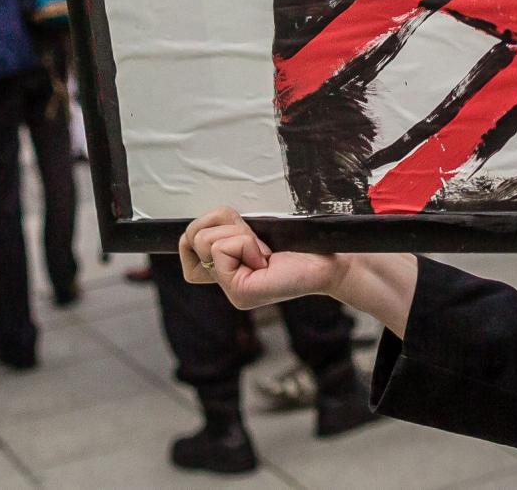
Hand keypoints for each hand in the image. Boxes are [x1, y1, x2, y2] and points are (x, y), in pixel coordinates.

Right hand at [180, 208, 349, 311]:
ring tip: (262, 249)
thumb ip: (226, 231)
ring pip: (204, 240)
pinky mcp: (240, 292)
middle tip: (256, 239)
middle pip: (191, 237)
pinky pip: (221, 249)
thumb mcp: (254, 232)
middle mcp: (226, 285)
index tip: (240, 230)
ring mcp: (231, 292)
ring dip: (238, 234)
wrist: (330, 263)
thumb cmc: (301, 245)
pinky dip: (244, 242)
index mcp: (228, 270)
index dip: (203, 227)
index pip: (186, 245)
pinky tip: (265, 257)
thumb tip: (199, 226)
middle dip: (224, 224)